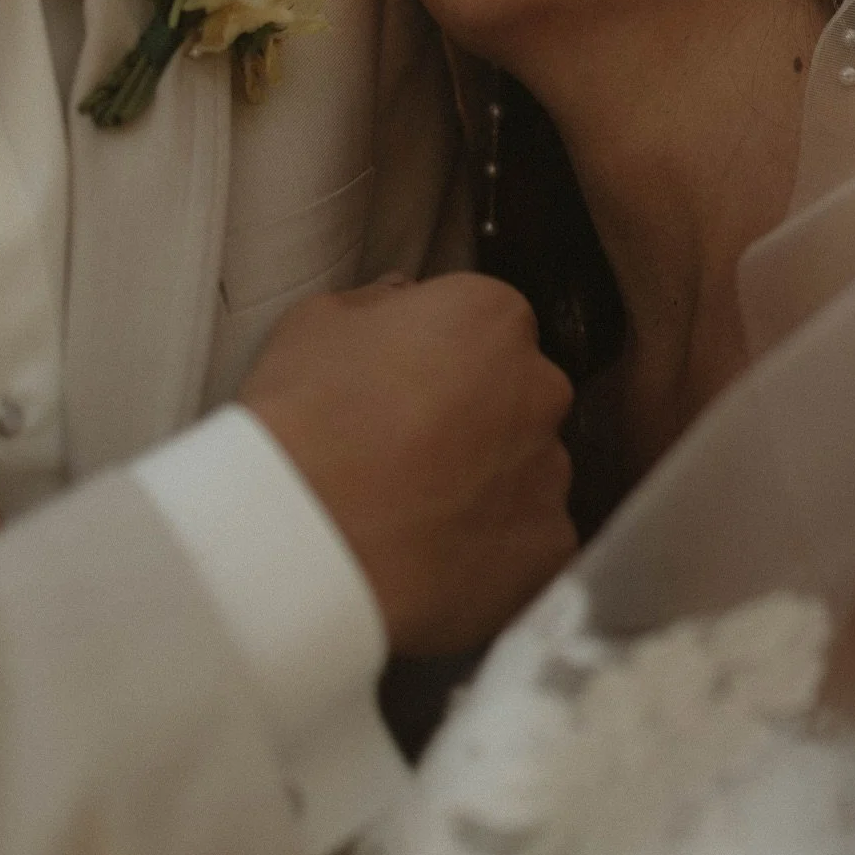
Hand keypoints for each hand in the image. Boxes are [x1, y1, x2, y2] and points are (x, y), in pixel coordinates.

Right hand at [239, 274, 576, 656]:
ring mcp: (551, 472)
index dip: (443, 357)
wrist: (304, 542)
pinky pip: (530, 538)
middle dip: (478, 416)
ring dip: (488, 482)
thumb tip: (405, 298)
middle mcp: (541, 387)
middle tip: (412, 451)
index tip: (404, 388)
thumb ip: (380, 301)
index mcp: (492, 318)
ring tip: (418, 513)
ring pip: (527, 467)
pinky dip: (495, 547)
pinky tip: (438, 557)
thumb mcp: (318, 322)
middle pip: (518, 393)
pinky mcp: (550, 546)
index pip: (487, 324)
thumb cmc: (303, 417)